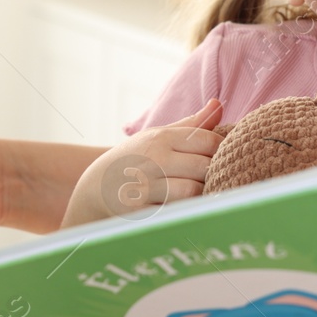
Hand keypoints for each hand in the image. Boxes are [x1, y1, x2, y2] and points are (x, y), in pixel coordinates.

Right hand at [62, 100, 223, 226]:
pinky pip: (174, 212)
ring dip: (200, 196)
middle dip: (214, 175)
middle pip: (204, 166)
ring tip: (200, 196)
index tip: (221, 159)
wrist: (95, 188)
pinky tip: (183, 209)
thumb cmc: (136, 159)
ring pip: (192, 190)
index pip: (208, 141)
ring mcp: (144, 185)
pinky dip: (183, 212)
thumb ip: (191, 125)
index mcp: (161, 138)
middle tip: (214, 180)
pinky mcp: (137, 210)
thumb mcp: (158, 137)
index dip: (221, 152)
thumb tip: (219, 104)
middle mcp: (153, 159)